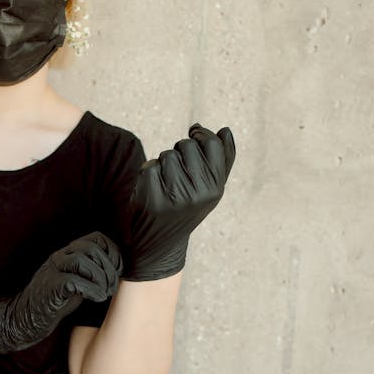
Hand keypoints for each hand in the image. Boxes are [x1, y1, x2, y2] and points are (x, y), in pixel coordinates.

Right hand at [0, 231, 122, 353]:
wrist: (24, 319)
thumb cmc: (55, 302)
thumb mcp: (78, 282)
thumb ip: (93, 272)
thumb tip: (119, 269)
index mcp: (68, 253)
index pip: (97, 238)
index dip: (113, 252)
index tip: (119, 270)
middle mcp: (60, 257)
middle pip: (92, 249)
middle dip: (109, 268)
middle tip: (113, 287)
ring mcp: (53, 270)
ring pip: (83, 261)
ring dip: (101, 278)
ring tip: (106, 293)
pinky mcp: (49, 287)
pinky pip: (74, 281)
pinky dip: (91, 290)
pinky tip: (97, 298)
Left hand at [119, 123, 235, 280]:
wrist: (159, 244)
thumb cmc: (187, 208)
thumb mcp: (210, 189)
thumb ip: (223, 160)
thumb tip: (225, 130)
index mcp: (216, 189)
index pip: (211, 143)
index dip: (201, 133)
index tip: (194, 132)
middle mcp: (198, 193)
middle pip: (187, 145)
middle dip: (181, 150)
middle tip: (179, 171)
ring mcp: (173, 195)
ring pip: (167, 154)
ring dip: (163, 162)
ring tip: (166, 183)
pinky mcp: (151, 196)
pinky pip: (149, 165)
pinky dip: (148, 172)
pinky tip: (152, 189)